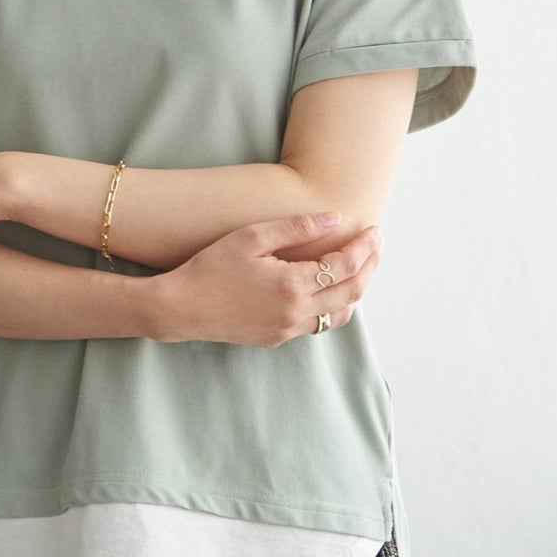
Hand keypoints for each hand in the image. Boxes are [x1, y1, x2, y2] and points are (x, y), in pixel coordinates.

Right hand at [150, 214, 382, 346]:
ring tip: (359, 265)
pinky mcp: (277, 337)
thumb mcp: (251, 237)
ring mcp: (288, 329)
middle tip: (375, 244)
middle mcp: (296, 312)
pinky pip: (318, 324)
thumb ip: (296, 228)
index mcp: (292, 285)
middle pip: (352, 291)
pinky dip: (333, 305)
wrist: (181, 308)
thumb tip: (335, 218)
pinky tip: (328, 288)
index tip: (374, 231)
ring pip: (340, 314)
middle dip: (369, 266)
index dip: (365, 247)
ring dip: (355, 289)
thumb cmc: (211, 267)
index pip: (345, 266)